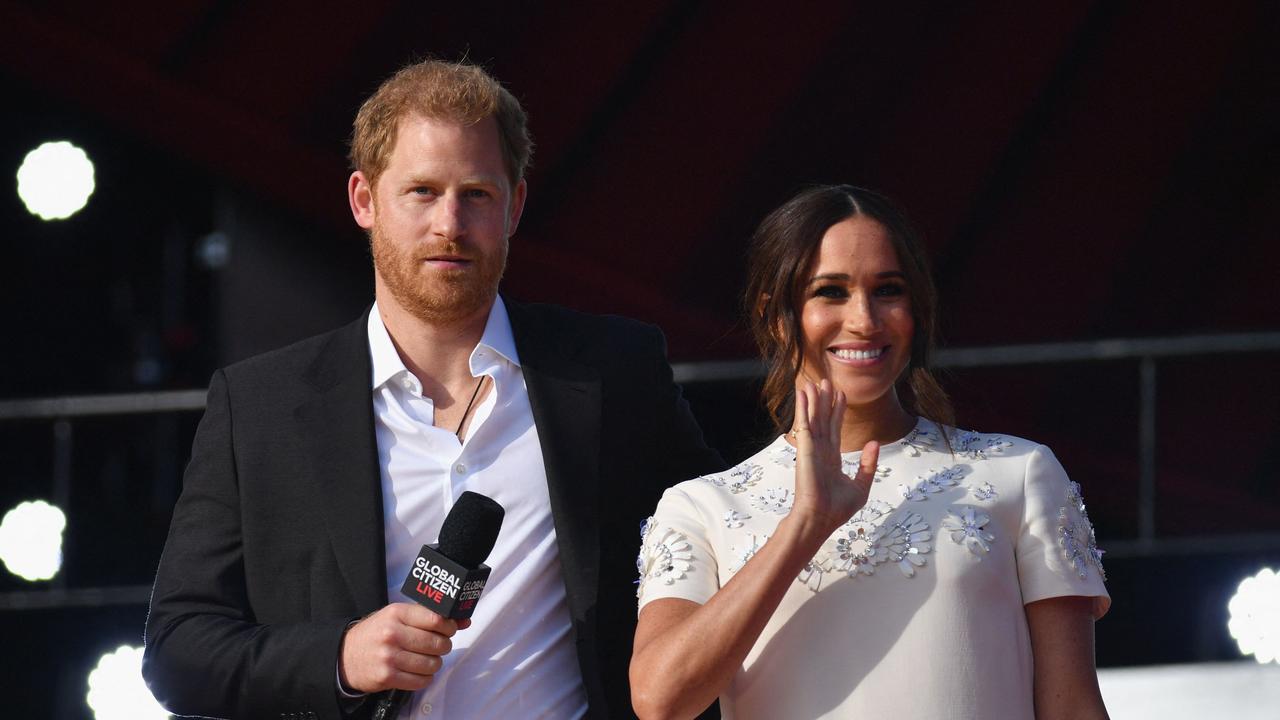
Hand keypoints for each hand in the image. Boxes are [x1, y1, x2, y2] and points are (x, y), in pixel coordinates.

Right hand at [338, 603, 470, 693]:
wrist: (344, 656)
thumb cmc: (375, 634)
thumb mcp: (397, 617)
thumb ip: (428, 616)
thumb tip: (463, 620)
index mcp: (396, 614)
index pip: (436, 619)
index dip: (449, 626)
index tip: (449, 629)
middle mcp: (393, 634)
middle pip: (437, 643)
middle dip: (443, 646)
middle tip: (436, 646)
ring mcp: (389, 656)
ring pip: (432, 663)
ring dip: (434, 663)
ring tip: (424, 659)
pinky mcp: (387, 676)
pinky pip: (421, 680)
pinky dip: (424, 678)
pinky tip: (416, 671)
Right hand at [790, 379, 878, 535]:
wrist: (821, 519)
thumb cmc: (837, 509)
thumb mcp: (861, 486)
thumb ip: (868, 464)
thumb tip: (875, 442)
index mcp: (832, 460)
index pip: (835, 429)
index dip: (837, 411)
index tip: (840, 395)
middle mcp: (820, 451)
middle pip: (823, 419)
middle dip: (825, 400)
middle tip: (826, 381)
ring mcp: (812, 449)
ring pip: (813, 417)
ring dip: (813, 399)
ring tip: (813, 381)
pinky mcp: (805, 448)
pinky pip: (805, 423)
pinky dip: (804, 407)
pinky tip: (803, 393)